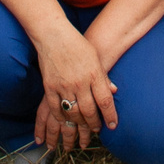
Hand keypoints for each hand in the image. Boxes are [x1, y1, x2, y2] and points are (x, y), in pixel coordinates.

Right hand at [30, 24, 117, 149]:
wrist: (53, 34)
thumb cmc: (77, 44)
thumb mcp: (95, 57)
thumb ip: (103, 76)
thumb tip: (114, 91)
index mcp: (94, 74)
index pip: (105, 101)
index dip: (110, 116)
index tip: (113, 125)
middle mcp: (80, 82)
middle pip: (89, 111)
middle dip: (94, 124)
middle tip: (97, 129)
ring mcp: (64, 85)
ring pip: (73, 113)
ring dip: (78, 124)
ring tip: (83, 128)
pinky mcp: (49, 86)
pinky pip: (56, 108)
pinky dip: (61, 118)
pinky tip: (65, 121)